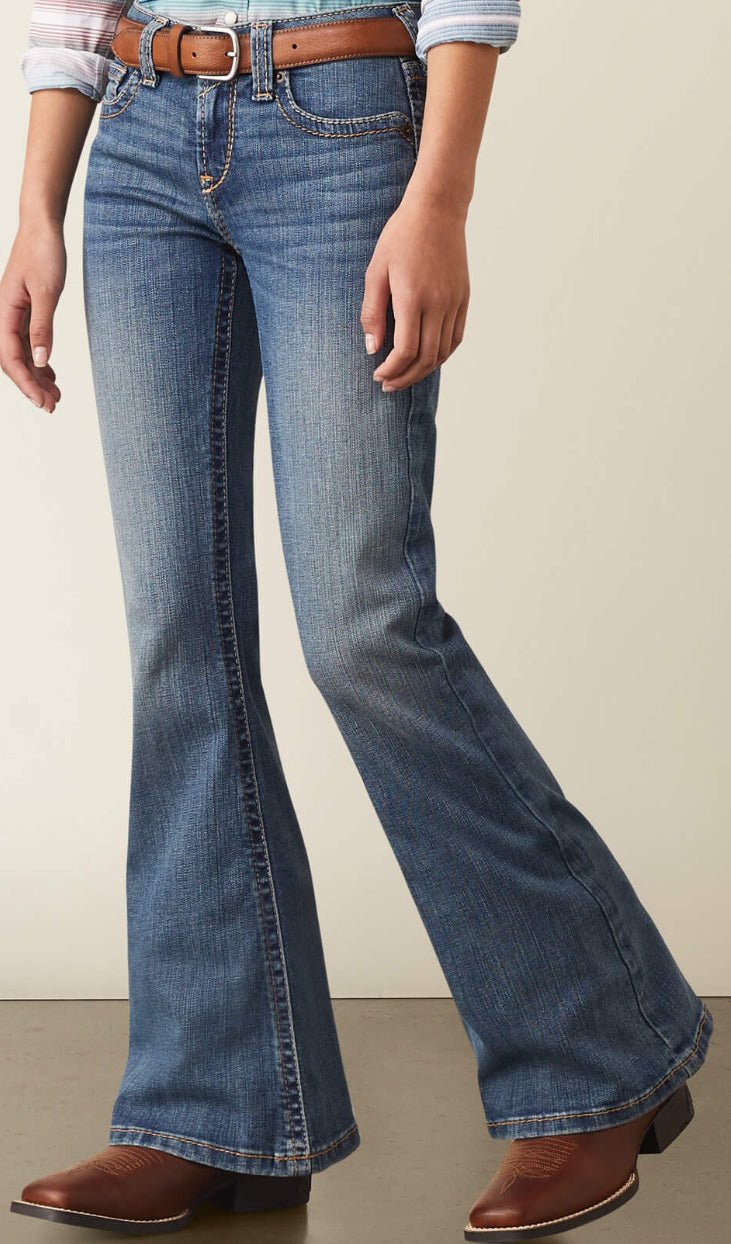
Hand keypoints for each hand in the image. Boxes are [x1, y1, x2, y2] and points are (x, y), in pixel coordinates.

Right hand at [0, 219, 64, 412]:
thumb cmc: (43, 253)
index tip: (42, 402)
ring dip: (36, 376)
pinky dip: (39, 361)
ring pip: (21, 354)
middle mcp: (4, 316)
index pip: (11, 358)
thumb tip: (39, 360)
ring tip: (55, 396)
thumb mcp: (47, 292)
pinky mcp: (24, 311)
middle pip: (13, 361)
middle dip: (31, 386)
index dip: (26, 383)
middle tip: (53, 406)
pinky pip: (27, 343)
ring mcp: (13, 314)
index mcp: (4, 312)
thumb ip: (42, 327)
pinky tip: (50, 374)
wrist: (42, 228)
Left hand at [361, 192, 469, 391]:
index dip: (391, 370)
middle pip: (426, 358)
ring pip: (443, 352)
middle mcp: (438, 304)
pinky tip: (427, 359)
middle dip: (405, 377)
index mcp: (413, 297)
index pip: (406, 350)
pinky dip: (441, 355)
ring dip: (423, 371)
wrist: (437, 210)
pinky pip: (455, 338)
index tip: (378, 375)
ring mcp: (454, 302)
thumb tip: (373, 349)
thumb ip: (372, 312)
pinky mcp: (464, 298)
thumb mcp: (376, 271)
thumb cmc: (400, 237)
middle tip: (388, 385)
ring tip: (405, 376)